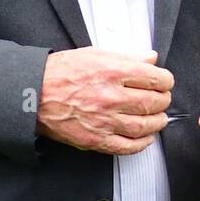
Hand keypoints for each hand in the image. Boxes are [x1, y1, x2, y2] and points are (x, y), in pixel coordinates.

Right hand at [36, 48, 173, 155]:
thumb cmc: (62, 71)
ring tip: (158, 118)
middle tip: (162, 100)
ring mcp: (104, 120)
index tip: (165, 82)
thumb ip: (127, 57)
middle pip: (154, 103)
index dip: (166, 81)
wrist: (33, 94)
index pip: (155, 78)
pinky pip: (127, 146)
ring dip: (157, 122)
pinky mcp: (95, 140)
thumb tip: (152, 58)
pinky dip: (142, 143)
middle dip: (164, 101)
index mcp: (113, 71)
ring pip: (145, 126)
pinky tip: (145, 137)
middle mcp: (111, 97)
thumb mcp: (96, 54)